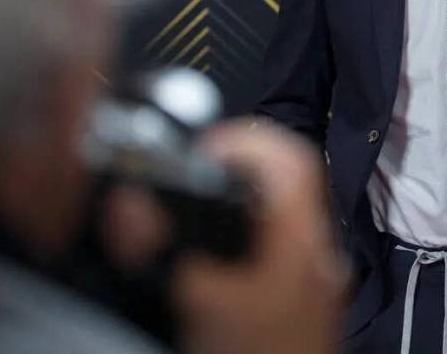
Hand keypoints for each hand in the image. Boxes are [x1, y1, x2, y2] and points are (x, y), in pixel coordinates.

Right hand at [168, 121, 347, 353]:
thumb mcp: (195, 304)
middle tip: (195, 171)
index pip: (289, 160)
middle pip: (288, 182)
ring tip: (198, 207)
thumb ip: (159, 252)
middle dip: (240, 166)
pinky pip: (282, 250)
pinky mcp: (306, 306)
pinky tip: (217, 258)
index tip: (204, 148)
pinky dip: (251, 237)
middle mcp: (317, 257)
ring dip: (244, 201)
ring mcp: (316, 282)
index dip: (245, 140)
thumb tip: (129, 205)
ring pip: (285, 216)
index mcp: (299, 245)